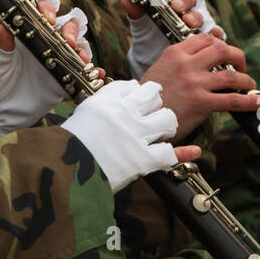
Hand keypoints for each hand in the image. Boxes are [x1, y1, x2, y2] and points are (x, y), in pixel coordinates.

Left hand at [0, 0, 97, 142]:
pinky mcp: (61, 81)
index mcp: (26, 35)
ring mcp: (55, 62)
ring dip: (83, 48)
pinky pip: (80, 74)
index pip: (42, 13)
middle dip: (71, 30)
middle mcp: (44, 45)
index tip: (49, 19)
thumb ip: (1, 42)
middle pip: (65, 27)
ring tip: (82, 58)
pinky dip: (91, 72)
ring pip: (77, 47)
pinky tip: (97, 74)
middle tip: (68, 42)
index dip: (49, 10)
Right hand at [60, 80, 191, 191]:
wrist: (63, 172)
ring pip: (166, 119)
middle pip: (152, 96)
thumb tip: (110, 104)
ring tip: (167, 128)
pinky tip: (195, 151)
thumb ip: (98, 109)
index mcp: (105, 101)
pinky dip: (183, 153)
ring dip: (168, 123)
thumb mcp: (80, 118)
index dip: (138, 91)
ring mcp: (136, 135)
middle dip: (157, 101)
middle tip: (156, 109)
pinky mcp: (143, 159)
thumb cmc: (67, 148)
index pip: (130, 86)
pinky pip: (170, 153)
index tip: (140, 95)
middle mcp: (124, 114)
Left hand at [123, 0, 223, 76]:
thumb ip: (134, 9)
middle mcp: (187, 6)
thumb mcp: (139, 23)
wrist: (153, 59)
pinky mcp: (206, 36)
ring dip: (197, 16)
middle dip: (184, 0)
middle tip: (176, 6)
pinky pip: (215, 32)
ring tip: (190, 23)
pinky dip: (215, 32)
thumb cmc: (149, 35)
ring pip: (202, 13)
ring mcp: (198, 21)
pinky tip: (213, 35)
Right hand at [139, 32, 259, 134]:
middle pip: (222, 50)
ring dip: (245, 79)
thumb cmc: (148, 97)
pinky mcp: (200, 103)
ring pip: (230, 74)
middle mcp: (186, 64)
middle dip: (237, 57)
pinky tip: (258, 100)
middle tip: (241, 67)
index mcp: (174, 53)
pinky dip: (249, 100)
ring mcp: (194, 83)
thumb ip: (181, 60)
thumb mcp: (160, 69)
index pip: (205, 38)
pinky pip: (232, 99)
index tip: (226, 54)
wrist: (135, 119)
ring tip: (249, 85)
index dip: (220, 43)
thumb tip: (204, 51)